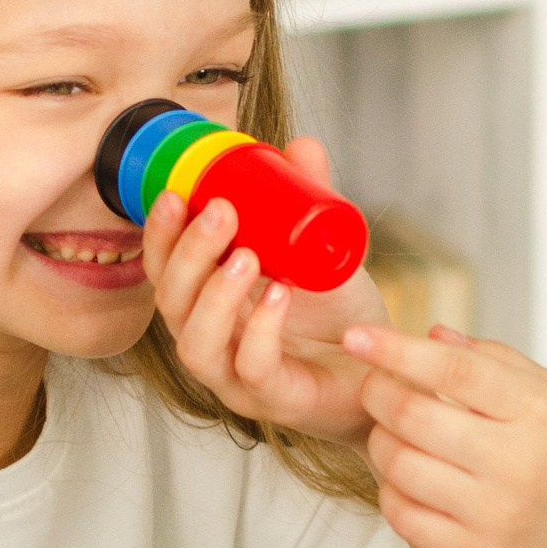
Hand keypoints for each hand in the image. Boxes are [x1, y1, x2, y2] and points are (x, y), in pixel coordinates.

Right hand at [144, 136, 384, 445]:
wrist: (387, 374)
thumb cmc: (343, 321)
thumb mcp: (323, 250)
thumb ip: (309, 201)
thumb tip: (299, 146)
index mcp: (211, 307)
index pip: (164, 273)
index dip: (159, 236)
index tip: (175, 195)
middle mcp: (214, 344)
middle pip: (171, 306)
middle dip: (187, 255)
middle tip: (220, 213)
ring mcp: (238, 380)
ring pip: (197, 345)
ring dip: (214, 295)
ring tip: (245, 254)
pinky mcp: (276, 401)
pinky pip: (253, 369)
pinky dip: (261, 331)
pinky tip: (278, 296)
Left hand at [345, 327, 546, 547]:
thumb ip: (495, 361)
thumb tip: (432, 334)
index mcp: (540, 409)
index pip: (451, 369)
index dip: (394, 349)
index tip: (356, 336)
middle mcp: (519, 460)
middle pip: (412, 415)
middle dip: (377, 393)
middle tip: (376, 387)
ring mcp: (497, 513)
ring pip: (399, 465)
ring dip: (380, 442)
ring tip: (393, 434)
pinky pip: (404, 517)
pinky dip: (390, 491)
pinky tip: (406, 480)